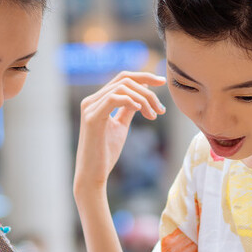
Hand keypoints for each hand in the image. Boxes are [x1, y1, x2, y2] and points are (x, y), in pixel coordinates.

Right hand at [73, 72, 165, 196]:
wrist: (93, 174)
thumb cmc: (105, 153)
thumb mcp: (120, 126)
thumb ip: (127, 110)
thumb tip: (141, 95)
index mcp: (97, 101)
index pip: (122, 78)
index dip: (144, 76)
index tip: (162, 82)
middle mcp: (91, 100)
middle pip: (124, 80)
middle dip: (148, 91)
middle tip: (161, 109)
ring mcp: (89, 108)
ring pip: (122, 88)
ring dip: (143, 99)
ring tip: (153, 115)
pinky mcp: (92, 118)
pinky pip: (113, 98)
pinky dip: (130, 101)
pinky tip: (141, 111)